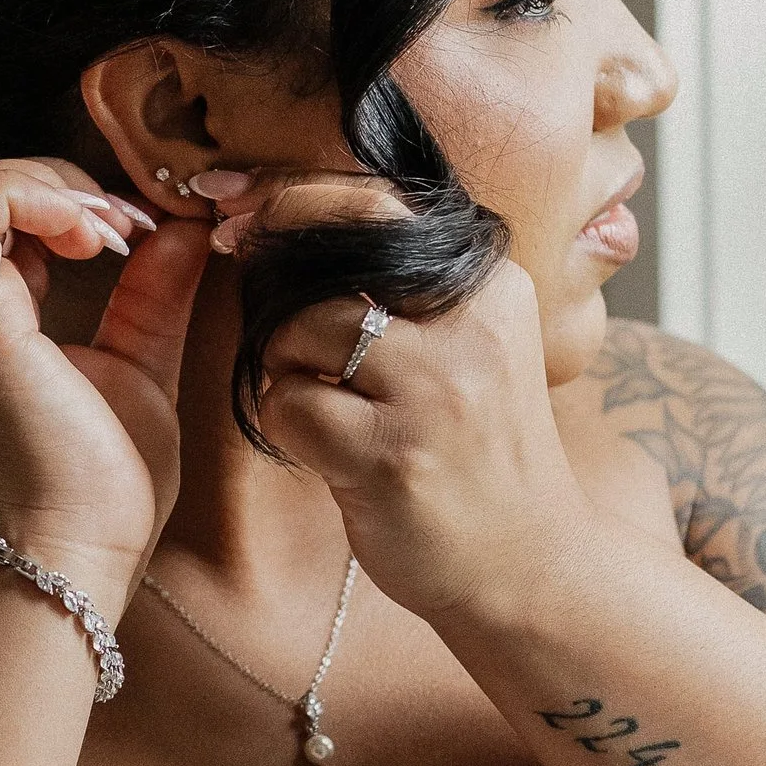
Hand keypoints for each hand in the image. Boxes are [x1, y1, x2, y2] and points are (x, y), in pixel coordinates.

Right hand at [0, 160, 208, 606]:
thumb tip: (182, 231)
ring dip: (44, 188)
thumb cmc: (101, 491)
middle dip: (57, 185)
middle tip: (125, 229)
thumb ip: (152, 295)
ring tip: (106, 235)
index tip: (137, 235)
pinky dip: (32, 200)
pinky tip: (91, 241)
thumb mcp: (140, 367)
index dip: (68, 202)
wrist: (74, 555)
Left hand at [229, 173, 592, 622]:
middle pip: (327, 257)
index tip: (236, 209)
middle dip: (272, 278)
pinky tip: (324, 451)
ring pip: (295, 332)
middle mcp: (469, 325)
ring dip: (282, 368)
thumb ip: (407, 286)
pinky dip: (285, 425)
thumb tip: (286, 219)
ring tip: (324, 408)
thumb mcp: (475, 345)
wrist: (529, 565)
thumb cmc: (479, 451)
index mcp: (490, 285)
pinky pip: (286, 405)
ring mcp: (433, 391)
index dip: (291, 199)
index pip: (375, 204)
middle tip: (262, 312)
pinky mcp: (391, 456)